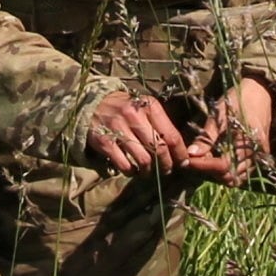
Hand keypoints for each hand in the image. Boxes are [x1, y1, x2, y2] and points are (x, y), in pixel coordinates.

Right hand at [84, 88, 199, 176]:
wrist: (92, 103)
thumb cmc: (125, 108)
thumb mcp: (144, 107)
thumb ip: (161, 124)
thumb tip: (182, 149)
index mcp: (149, 106)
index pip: (171, 135)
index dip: (180, 153)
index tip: (183, 163)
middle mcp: (134, 115)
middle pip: (159, 149)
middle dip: (166, 165)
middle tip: (166, 170)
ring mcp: (118, 128)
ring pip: (143, 160)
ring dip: (149, 171)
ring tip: (148, 171)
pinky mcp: (104, 141)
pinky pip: (124, 165)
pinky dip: (131, 172)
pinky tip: (132, 170)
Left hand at [199, 78, 274, 177]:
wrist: (260, 91)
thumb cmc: (237, 100)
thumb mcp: (219, 114)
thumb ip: (206, 137)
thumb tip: (191, 154)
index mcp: (247, 141)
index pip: (223, 165)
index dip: (203, 166)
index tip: (188, 160)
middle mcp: (256, 153)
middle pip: (230, 176)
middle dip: (210, 171)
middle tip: (196, 159)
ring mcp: (259, 156)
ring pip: (237, 177)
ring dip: (219, 173)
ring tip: (205, 159)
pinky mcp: (258, 156)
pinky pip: (243, 172)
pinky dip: (229, 171)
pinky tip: (217, 159)